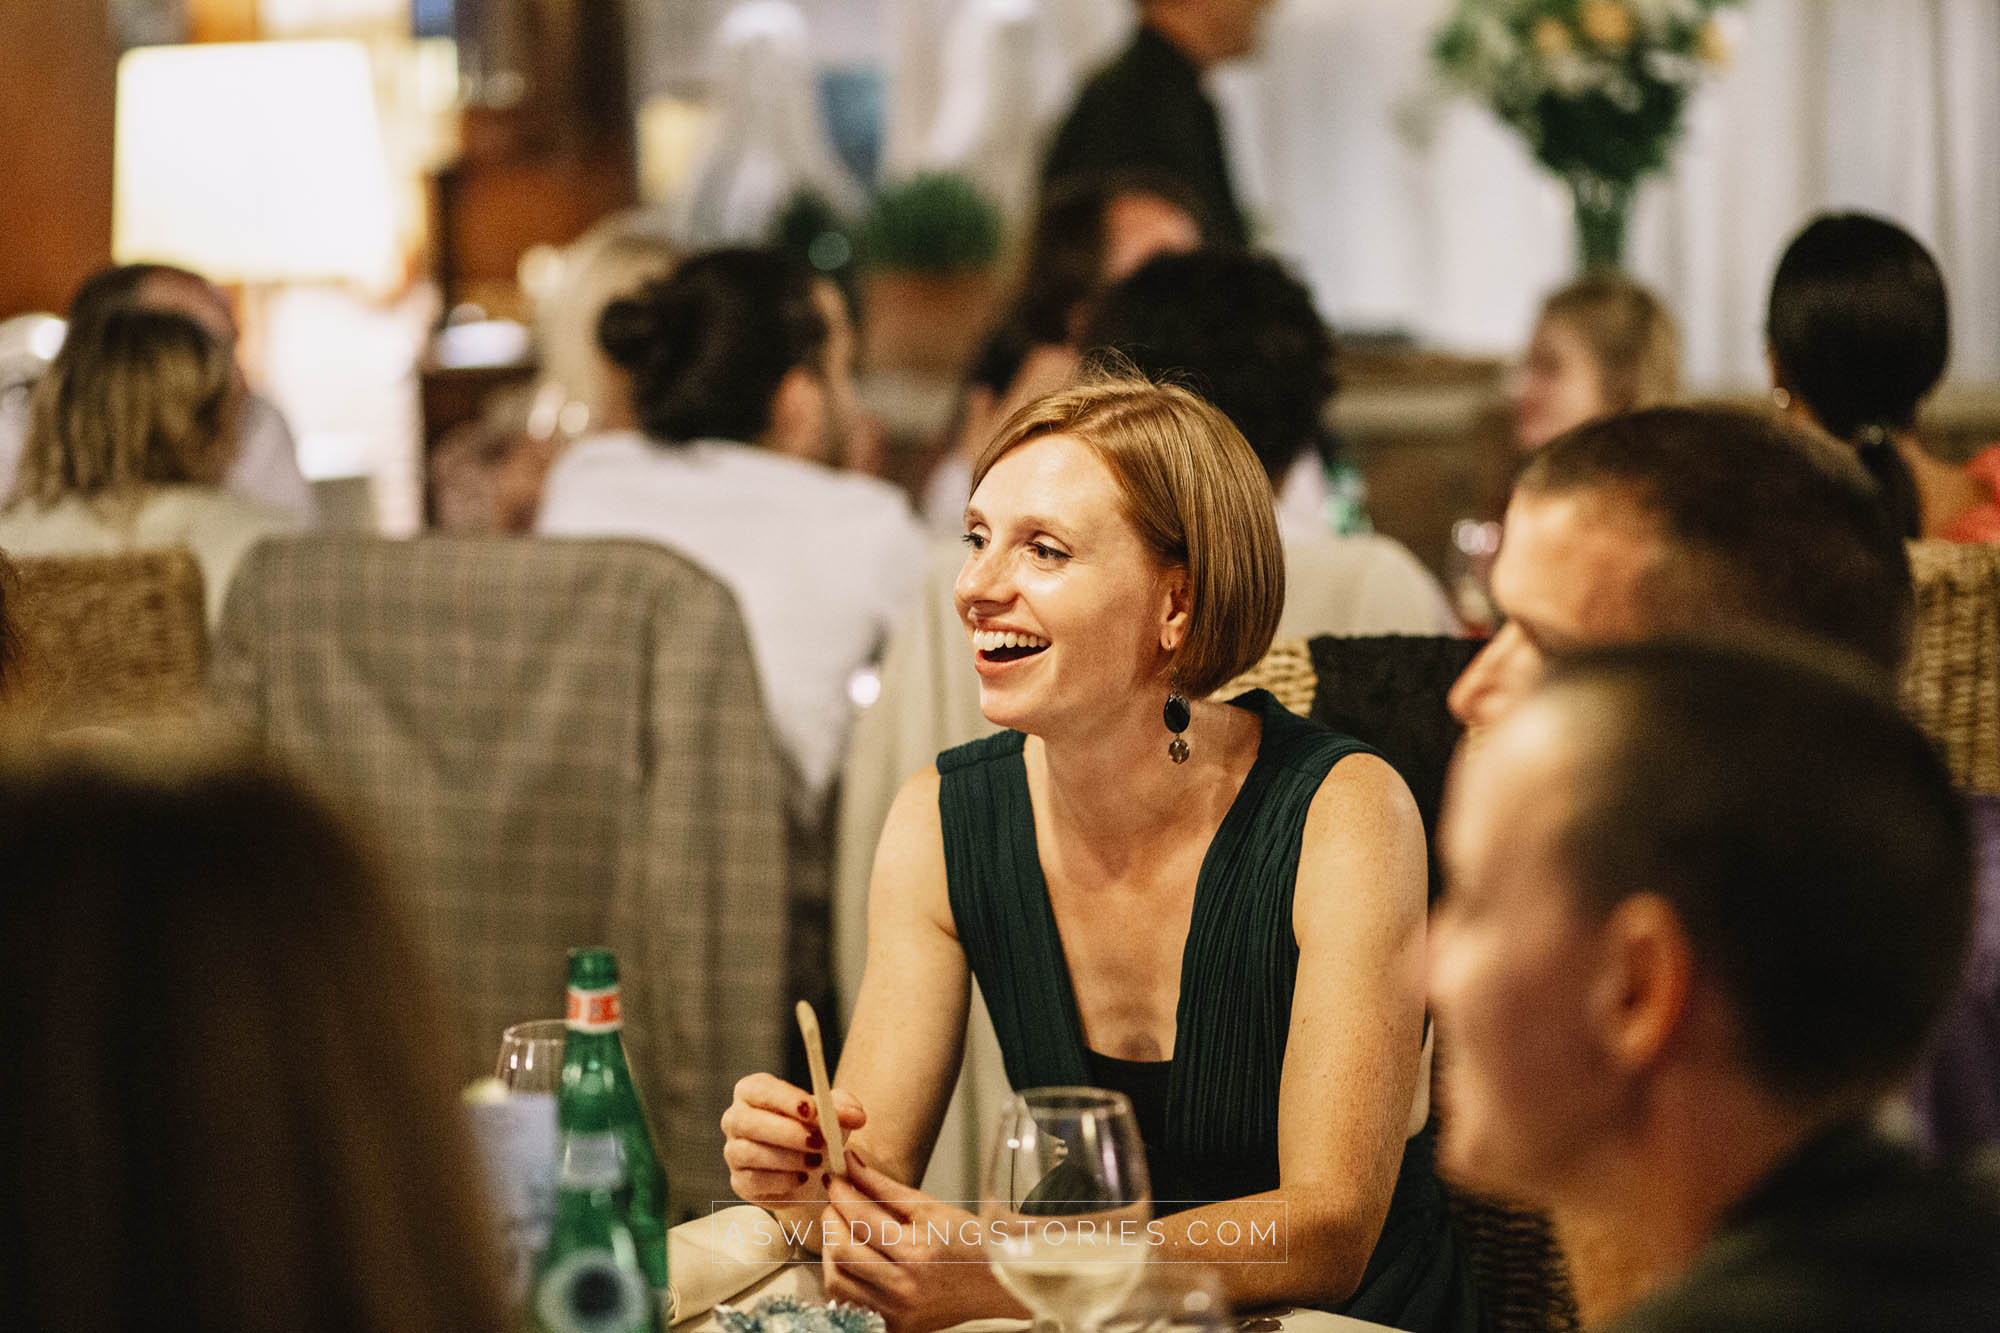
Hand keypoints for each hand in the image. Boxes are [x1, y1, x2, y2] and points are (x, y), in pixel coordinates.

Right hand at [721, 1072, 866, 1207]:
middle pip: (749, 1122)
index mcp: (754, 1092)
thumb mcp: (833, 1115)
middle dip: (788, 1132)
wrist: (812, 1173)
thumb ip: (844, 1108)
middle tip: (820, 1142)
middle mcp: (737, 1119)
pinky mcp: (740, 1181)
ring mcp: (734, 1151)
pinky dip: (781, 1181)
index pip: (760, 1089)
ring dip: (788, 1158)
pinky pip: (754, 1181)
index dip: (785, 1099)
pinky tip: (802, 1178)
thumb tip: (855, 1115)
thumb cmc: (817, 1132)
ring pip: (751, 1153)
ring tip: (817, 1162)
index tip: (813, 1111)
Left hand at [821, 1149, 1015, 1332]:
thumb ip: (887, 1188)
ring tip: (842, 1230)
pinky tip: (852, 1259)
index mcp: (916, 1253)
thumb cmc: (972, 1245)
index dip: (842, 1193)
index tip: (835, 1178)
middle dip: (831, 1219)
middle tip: (836, 1201)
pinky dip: (843, 1278)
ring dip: (831, 1249)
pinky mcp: (893, 1327)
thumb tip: (852, 1164)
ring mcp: (896, 1312)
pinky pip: (849, 1303)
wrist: (998, 1285)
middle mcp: (903, 1287)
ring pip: (837, 1280)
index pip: (862, 1218)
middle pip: (841, 1250)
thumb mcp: (932, 1208)